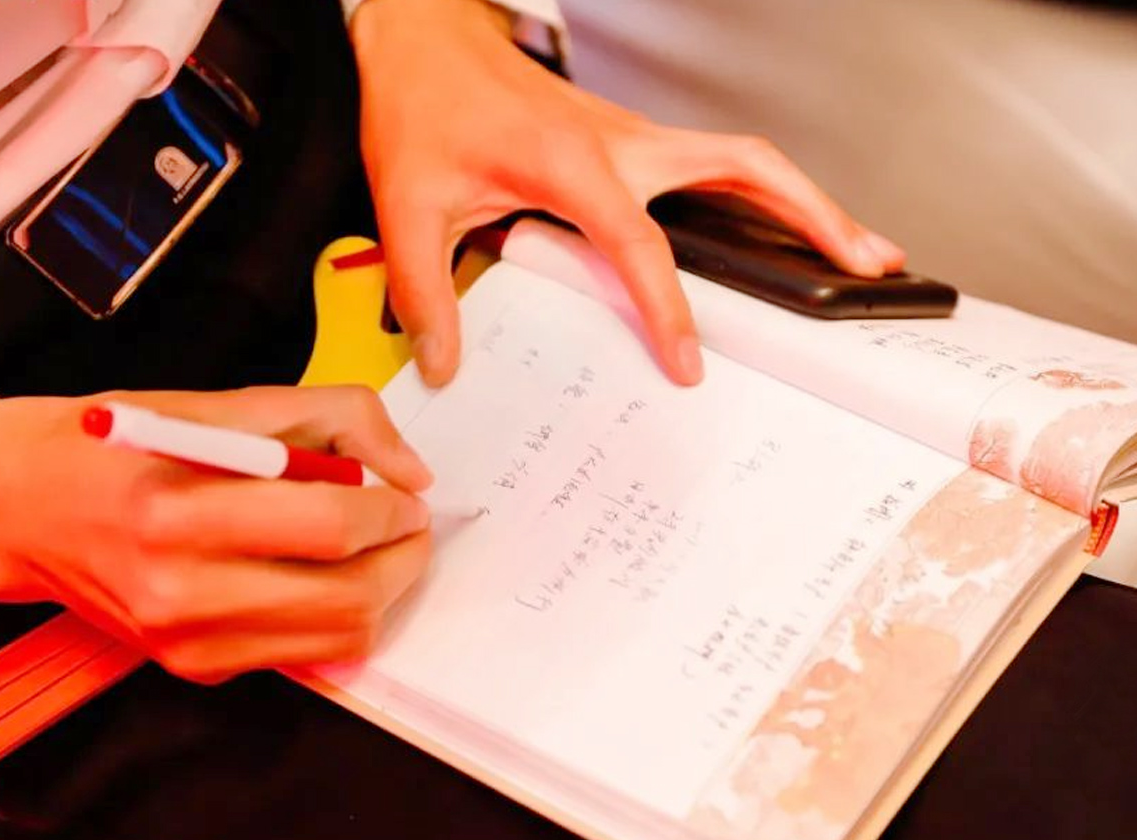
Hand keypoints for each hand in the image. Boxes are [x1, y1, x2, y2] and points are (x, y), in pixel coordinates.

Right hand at [0, 387, 433, 680]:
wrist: (21, 508)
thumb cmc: (118, 444)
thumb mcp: (220, 403)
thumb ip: (331, 419)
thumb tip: (411, 471)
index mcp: (179, 510)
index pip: (327, 526)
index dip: (390, 511)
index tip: (408, 494)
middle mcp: (181, 590)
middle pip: (347, 596)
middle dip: (404, 557)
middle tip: (409, 523)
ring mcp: (188, 640)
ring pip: (339, 637)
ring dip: (383, 591)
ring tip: (378, 549)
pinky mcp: (194, 667)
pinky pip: (304, 654)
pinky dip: (338, 616)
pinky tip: (326, 576)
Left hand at [351, 0, 905, 387]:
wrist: (424, 41)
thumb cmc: (423, 108)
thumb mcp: (408, 206)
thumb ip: (425, 292)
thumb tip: (444, 362)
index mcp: (573, 162)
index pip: (642, 246)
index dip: (668, 310)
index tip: (688, 364)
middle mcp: (622, 142)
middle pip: (749, 167)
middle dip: (815, 216)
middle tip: (864, 264)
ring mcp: (635, 135)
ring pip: (745, 157)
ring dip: (805, 197)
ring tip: (853, 246)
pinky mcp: (631, 140)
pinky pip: (717, 161)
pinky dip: (764, 190)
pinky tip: (775, 222)